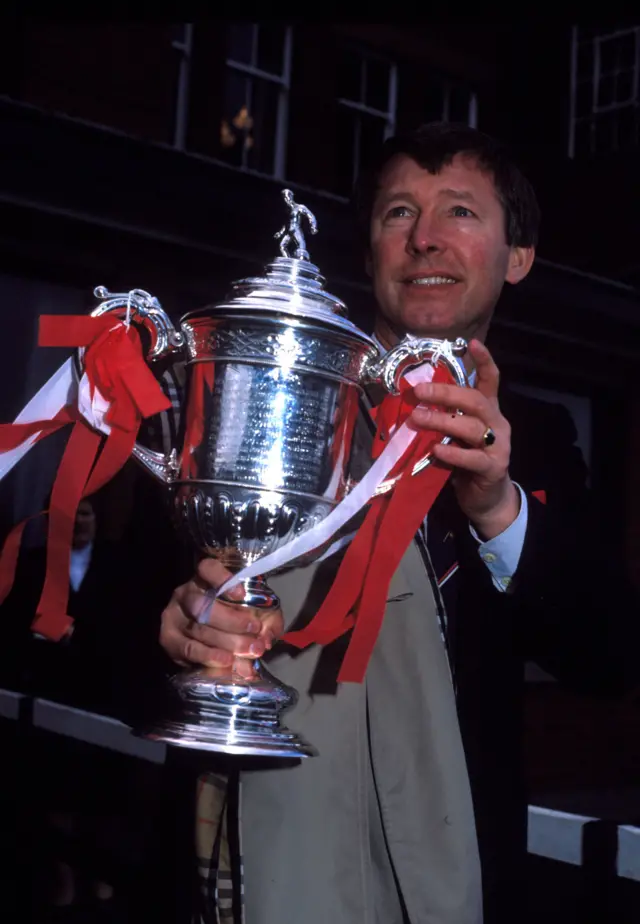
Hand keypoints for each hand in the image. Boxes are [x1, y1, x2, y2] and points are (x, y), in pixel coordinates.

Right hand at [159, 558, 283, 668]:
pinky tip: (226, 661)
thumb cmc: (234, 620)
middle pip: (203, 605)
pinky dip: (210, 656)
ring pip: (198, 628)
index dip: (221, 578)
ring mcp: (174, 615)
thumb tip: (268, 638)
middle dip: (232, 621)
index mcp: (205, 579)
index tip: (241, 594)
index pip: (207, 568)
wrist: (205, 642)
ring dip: (226, 642)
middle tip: (255, 631)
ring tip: (249, 650)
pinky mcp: (168, 638)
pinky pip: (189, 648)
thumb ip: (267, 620)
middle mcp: (186, 593)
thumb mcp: (255, 613)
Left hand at [409, 339, 519, 538]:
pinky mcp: (494, 467)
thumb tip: (413, 405)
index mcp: (488, 411)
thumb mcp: (455, 437)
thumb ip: (443, 421)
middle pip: (475, 400)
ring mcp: (498, 445)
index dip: (484, 361)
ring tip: (417, 418)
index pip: (491, 380)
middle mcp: (497, 424)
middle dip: (446, 393)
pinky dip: (453, 452)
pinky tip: (436, 450)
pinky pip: (472, 457)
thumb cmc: (466, 463)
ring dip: (442, 421)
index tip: (472, 343)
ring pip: (471, 427)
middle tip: (419, 391)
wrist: (486, 500)